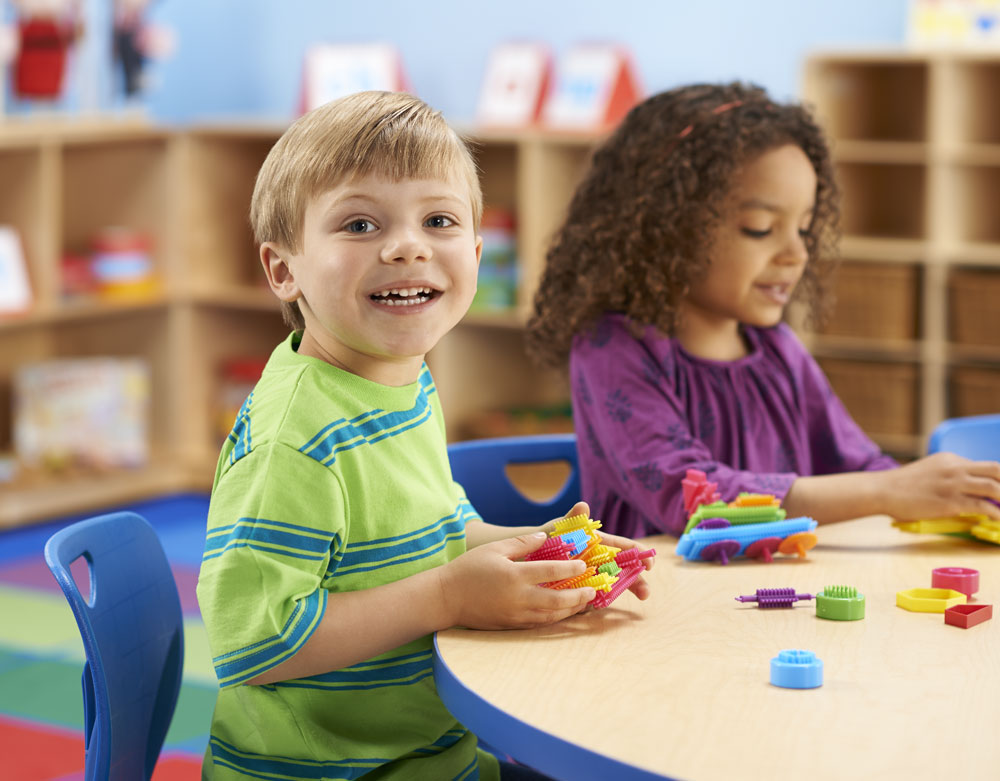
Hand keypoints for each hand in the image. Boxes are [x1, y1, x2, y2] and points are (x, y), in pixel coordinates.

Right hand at [438, 533, 595, 629]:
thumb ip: (521, 543)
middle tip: (593, 590)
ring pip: (551, 616)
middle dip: (578, 596)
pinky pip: (539, 624)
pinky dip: (555, 619)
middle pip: (557, 600)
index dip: (570, 568)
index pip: (550, 571)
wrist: (446, 598)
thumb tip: (545, 538)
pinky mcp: (511, 626)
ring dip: (570, 610)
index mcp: (514, 575)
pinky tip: (564, 613)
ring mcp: (515, 615)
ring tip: (585, 602)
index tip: (583, 564)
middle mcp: (518, 598)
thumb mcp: (494, 549)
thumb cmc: (468, 569)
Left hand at [543, 501, 652, 601]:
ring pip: (612, 585)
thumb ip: (573, 518)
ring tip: (627, 601)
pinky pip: (594, 595)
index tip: (650, 562)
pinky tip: (599, 604)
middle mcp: (599, 560)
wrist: (530, 555)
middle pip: (623, 570)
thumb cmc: (549, 536)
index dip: (638, 553)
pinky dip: (598, 600)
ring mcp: (592, 575)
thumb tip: (582, 505)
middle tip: (645, 593)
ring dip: (621, 593)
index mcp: (600, 543)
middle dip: (636, 580)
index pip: (623, 547)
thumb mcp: (561, 527)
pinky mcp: (582, 589)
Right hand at [880, 452, 999, 520]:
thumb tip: (967, 489)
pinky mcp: (950, 502)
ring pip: (993, 488)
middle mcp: (955, 468)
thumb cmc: (902, 485)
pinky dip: (995, 514)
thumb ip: (948, 475)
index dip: (999, 478)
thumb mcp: (929, 470)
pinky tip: (998, 520)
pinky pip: (982, 507)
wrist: (883, 491)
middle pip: (996, 470)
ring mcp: (953, 484)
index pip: (985, 466)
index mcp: (950, 459)